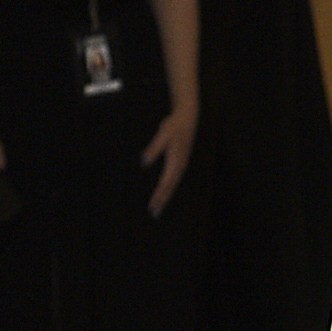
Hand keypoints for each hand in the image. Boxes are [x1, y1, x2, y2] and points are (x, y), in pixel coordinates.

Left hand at [141, 99, 195, 213]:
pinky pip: (173, 179)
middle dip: (162, 200)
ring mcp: (181, 164)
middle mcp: (180, 165)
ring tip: (158, 206)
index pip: (166, 184)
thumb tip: (143, 162)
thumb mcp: (163, 134)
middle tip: (154, 214)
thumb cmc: (174, 125)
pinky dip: (168, 187)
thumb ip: (154, 148)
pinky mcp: (180, 162)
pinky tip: (164, 191)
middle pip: (170, 187)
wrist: (188, 117)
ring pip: (172, 184)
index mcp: (176, 162)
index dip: (159, 196)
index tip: (153, 207)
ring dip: (165, 195)